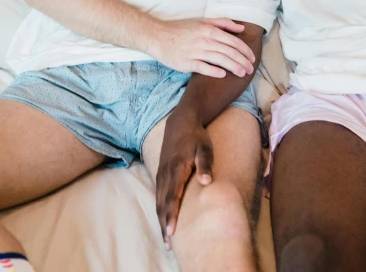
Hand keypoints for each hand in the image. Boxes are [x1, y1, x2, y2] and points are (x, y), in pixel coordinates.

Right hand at [151, 17, 255, 77]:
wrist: (159, 36)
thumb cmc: (182, 29)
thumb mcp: (202, 21)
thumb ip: (223, 23)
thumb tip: (241, 27)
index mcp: (209, 30)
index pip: (233, 41)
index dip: (245, 50)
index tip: (252, 58)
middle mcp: (204, 40)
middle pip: (229, 52)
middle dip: (243, 61)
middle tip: (250, 69)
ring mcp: (195, 51)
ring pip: (220, 60)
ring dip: (234, 67)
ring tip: (242, 73)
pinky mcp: (186, 62)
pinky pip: (203, 67)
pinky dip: (214, 71)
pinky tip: (223, 75)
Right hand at [156, 108, 212, 248]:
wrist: (181, 121)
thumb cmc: (196, 136)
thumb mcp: (205, 147)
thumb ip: (206, 164)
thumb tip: (207, 182)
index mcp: (177, 167)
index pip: (172, 196)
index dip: (172, 215)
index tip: (172, 232)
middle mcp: (166, 172)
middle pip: (163, 202)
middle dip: (165, 223)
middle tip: (169, 243)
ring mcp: (161, 173)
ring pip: (158, 200)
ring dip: (161, 219)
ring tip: (166, 238)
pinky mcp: (161, 173)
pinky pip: (158, 195)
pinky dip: (159, 209)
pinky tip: (163, 219)